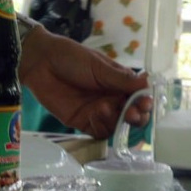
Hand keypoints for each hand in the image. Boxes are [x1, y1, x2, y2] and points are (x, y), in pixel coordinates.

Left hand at [18, 27, 150, 139]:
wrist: (41, 63)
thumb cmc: (71, 58)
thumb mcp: (98, 66)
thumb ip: (121, 79)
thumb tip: (148, 83)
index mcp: (120, 83)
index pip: (139, 98)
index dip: (145, 103)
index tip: (145, 103)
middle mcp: (112, 100)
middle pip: (132, 117)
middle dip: (136, 117)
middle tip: (132, 114)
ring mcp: (98, 112)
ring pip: (117, 126)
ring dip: (115, 121)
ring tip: (104, 107)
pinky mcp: (83, 122)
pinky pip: (99, 132)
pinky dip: (102, 128)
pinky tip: (95, 115)